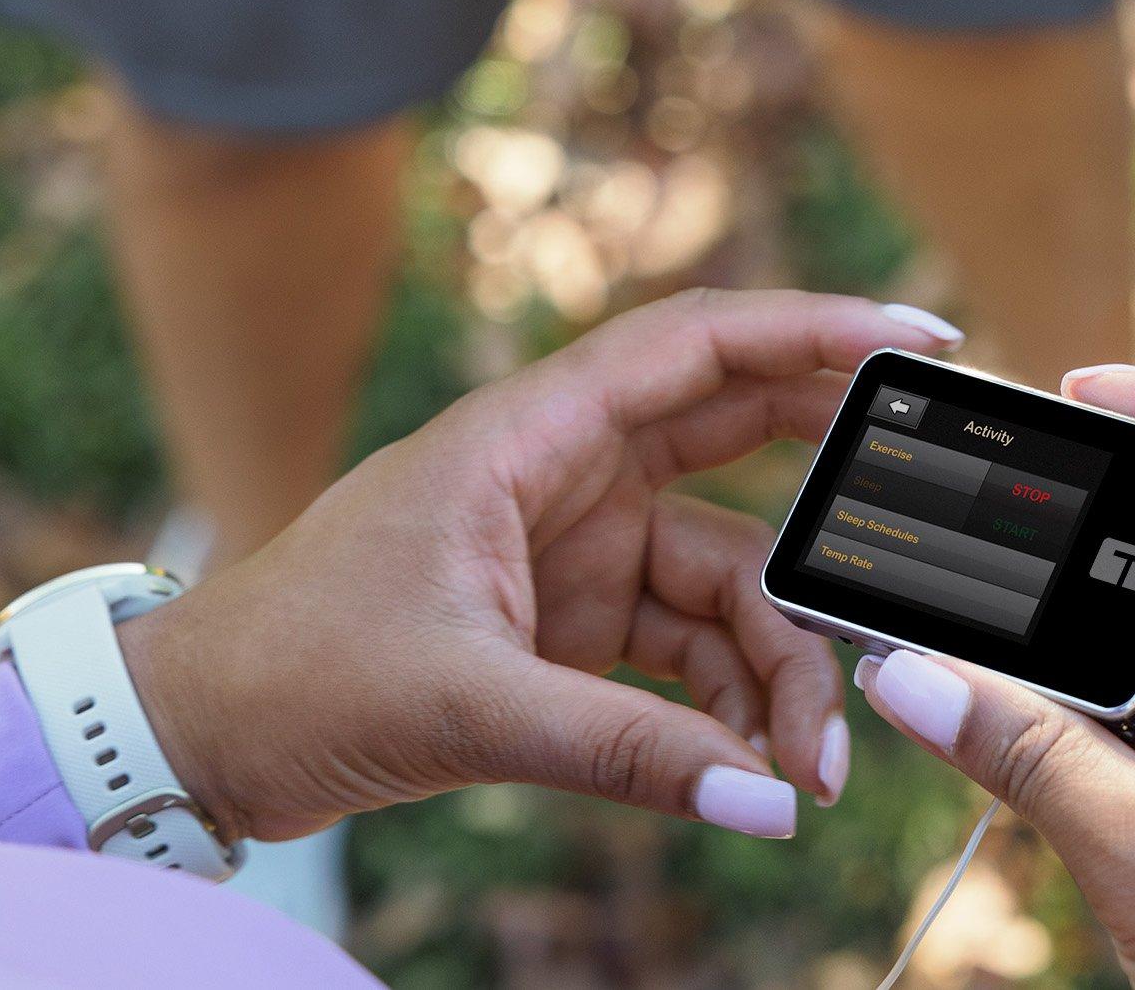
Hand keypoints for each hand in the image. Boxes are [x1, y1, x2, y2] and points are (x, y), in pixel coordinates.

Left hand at [119, 290, 967, 841]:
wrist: (198, 733)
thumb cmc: (294, 671)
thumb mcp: (463, 705)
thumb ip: (626, 752)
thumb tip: (771, 805)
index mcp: (526, 435)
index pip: (696, 347)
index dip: (813, 328)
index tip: (918, 339)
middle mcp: (561, 473)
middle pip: (738, 439)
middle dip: (839, 482)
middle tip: (936, 515)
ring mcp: (571, 548)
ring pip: (726, 576)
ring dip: (778, 665)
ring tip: (806, 768)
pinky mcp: (567, 623)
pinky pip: (687, 648)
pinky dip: (729, 707)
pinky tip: (755, 774)